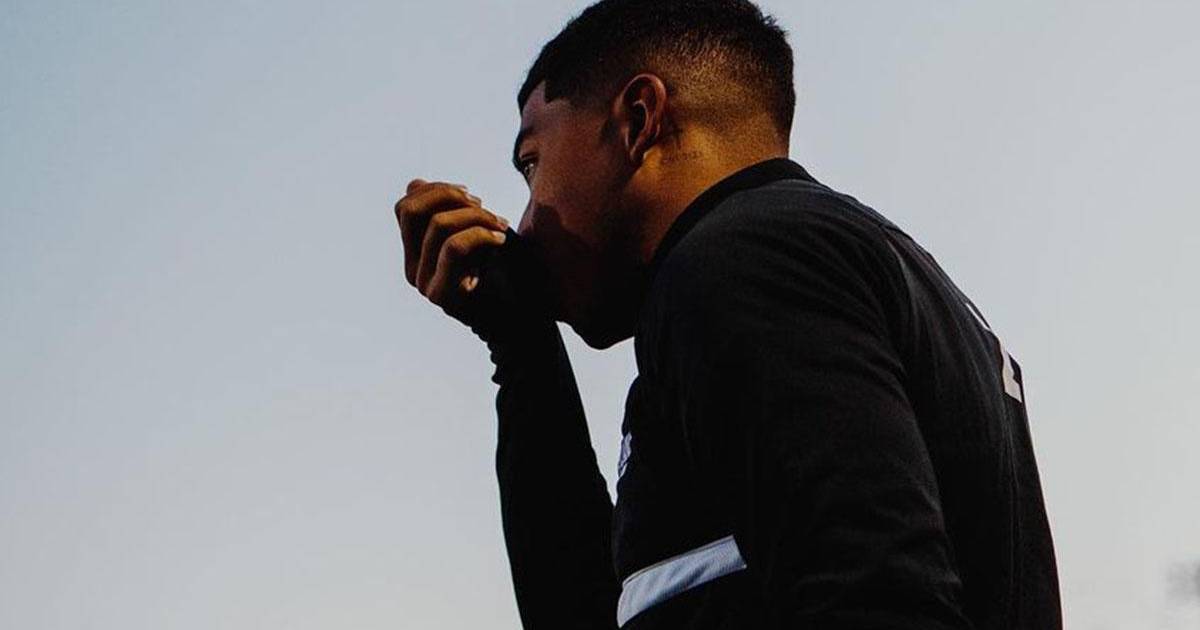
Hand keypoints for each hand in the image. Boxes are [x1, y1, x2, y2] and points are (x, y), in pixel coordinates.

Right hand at [395, 178, 510, 321]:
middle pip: (411, 210)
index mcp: (415, 254)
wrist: (523, 322)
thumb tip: (415, 183)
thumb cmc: (505, 276)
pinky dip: (481, 234)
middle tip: (483, 205)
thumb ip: (446, 211)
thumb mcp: (474, 234)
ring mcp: (424, 284)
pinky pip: (454, 247)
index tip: (472, 197)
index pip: (405, 207)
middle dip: (449, 195)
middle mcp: (412, 269)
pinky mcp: (442, 295)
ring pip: (438, 224)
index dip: (436, 190)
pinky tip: (501, 239)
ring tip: (501, 225)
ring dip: (477, 215)